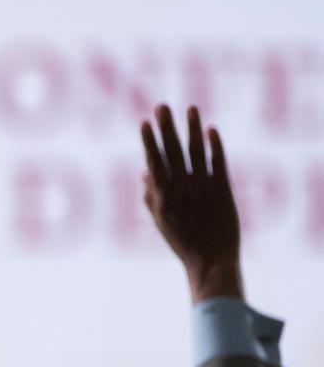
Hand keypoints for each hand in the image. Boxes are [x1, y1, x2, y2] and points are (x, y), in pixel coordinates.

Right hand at [140, 105, 242, 302]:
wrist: (209, 261)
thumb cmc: (183, 242)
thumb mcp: (160, 221)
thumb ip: (150, 196)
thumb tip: (143, 172)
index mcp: (162, 197)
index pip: (154, 162)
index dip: (149, 141)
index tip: (145, 122)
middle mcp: (181, 189)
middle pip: (172, 152)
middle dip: (166, 128)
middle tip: (162, 106)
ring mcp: (202, 189)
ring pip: (195, 152)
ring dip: (192, 129)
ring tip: (190, 108)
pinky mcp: (223, 190)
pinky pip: (217, 163)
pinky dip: (214, 146)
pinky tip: (211, 130)